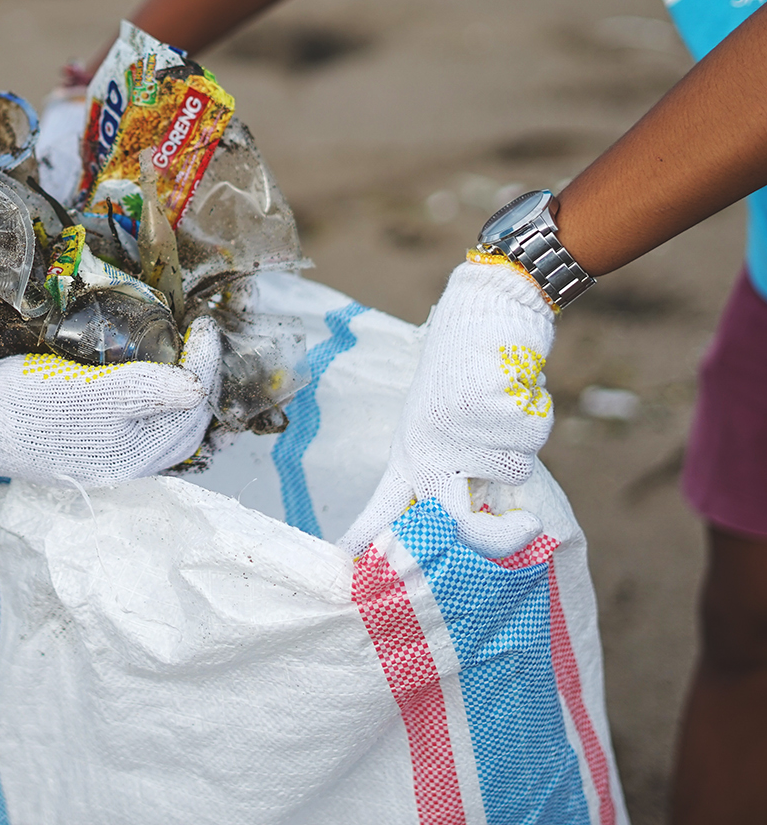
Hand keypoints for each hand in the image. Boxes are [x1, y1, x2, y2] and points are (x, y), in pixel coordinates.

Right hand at [0, 317, 220, 485]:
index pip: (193, 405)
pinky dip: (154, 402)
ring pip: (165, 428)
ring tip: (182, 357)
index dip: (206, 361)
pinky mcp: (84, 444)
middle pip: (186, 423)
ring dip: (180, 393)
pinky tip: (148, 381)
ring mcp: (105, 456)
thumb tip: (199, 387)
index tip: (203, 322)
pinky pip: (138, 427)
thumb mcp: (93, 392)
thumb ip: (150, 391)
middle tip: (199, 337)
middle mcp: (127, 464)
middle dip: (201, 379)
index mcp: (136, 456)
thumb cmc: (28, 404)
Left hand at [338, 257, 554, 557]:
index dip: (369, 537)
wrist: (481, 315)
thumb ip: (449, 469)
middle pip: (456, 520)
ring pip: (513, 472)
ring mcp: (462, 434)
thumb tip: (474, 515)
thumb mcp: (438, 426)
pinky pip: (530, 440)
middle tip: (522, 529)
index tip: (349, 564)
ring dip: (517, 445)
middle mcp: (430, 449)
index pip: (385, 505)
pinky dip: (531, 418)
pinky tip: (511, 391)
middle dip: (493, 538)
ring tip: (497, 409)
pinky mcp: (494, 415)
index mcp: (410, 453)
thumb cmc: (461, 376)